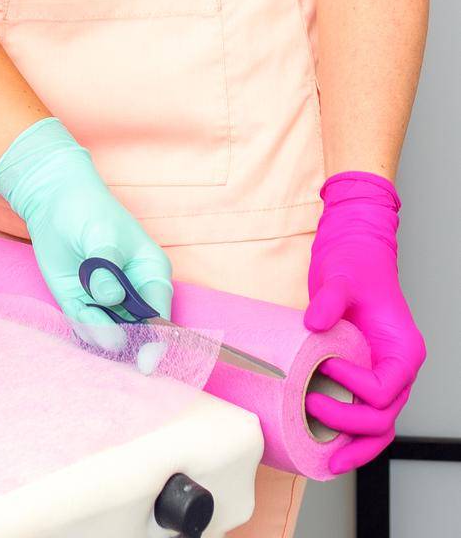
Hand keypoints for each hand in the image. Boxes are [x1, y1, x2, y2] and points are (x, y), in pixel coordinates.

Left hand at [0, 117, 173, 326]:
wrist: (54, 202)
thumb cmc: (88, 210)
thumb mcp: (101, 233)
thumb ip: (106, 266)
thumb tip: (111, 298)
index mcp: (151, 274)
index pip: (161, 317)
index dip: (157, 342)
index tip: (146, 361)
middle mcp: (133, 295)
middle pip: (137, 336)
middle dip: (121, 341)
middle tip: (98, 324)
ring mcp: (107, 303)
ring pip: (110, 338)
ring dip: (96, 334)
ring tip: (82, 307)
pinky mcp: (81, 305)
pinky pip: (85, 329)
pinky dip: (80, 327)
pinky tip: (75, 307)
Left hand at [303, 171, 425, 471]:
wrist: (352, 253)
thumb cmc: (356, 264)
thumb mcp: (340, 276)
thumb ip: (330, 300)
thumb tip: (314, 324)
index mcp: (403, 349)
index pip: (385, 388)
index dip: (356, 388)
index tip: (326, 370)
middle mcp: (397, 369)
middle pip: (383, 416)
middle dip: (349, 424)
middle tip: (312, 409)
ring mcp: (382, 377)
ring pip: (378, 427)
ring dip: (355, 447)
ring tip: (327, 461)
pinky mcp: (361, 378)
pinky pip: (363, 416)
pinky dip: (349, 437)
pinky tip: (327, 448)